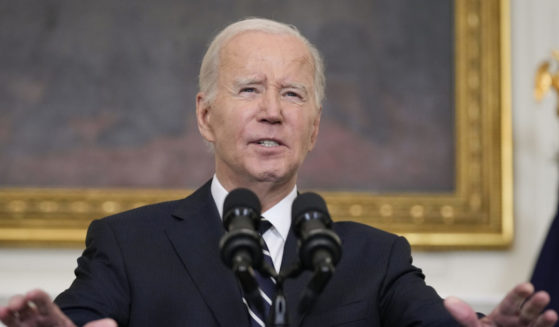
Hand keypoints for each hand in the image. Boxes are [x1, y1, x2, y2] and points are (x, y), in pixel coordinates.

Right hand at [0, 289, 115, 326]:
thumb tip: (110, 323)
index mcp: (53, 318)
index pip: (45, 304)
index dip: (38, 297)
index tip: (32, 293)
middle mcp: (37, 322)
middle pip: (26, 309)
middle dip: (19, 302)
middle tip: (16, 303)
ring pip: (14, 321)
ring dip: (8, 314)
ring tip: (4, 311)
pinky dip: (8, 323)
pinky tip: (3, 316)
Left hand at [445, 282, 557, 326]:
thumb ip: (465, 318)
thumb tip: (449, 301)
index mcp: (502, 316)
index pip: (511, 303)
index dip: (519, 294)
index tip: (527, 287)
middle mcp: (517, 324)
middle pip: (527, 313)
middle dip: (535, 304)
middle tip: (542, 295)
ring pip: (536, 326)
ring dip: (544, 320)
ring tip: (551, 314)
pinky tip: (550, 319)